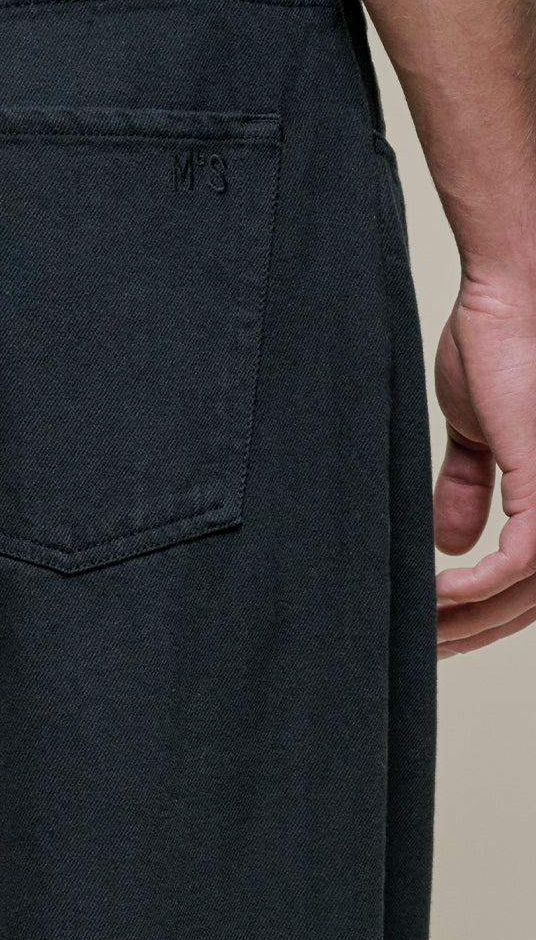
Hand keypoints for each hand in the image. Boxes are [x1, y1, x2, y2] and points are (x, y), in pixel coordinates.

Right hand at [434, 273, 535, 657]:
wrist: (510, 294)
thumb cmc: (498, 348)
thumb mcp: (478, 433)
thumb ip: (470, 487)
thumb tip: (451, 543)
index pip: (531, 580)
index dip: (486, 613)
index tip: (432, 627)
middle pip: (532, 600)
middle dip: (474, 630)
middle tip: (418, 645)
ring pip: (528, 592)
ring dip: (468, 619)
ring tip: (416, 626)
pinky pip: (521, 562)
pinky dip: (476, 588)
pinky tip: (435, 596)